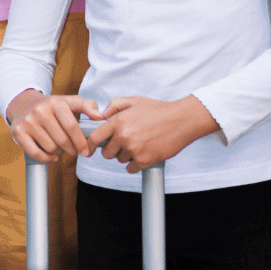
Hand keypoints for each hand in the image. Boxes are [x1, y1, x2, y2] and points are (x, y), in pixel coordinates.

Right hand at [7, 91, 102, 162]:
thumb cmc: (51, 106)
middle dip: (71, 149)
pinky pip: (35, 153)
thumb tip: (99, 116)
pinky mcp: (18, 131)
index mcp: (55, 102)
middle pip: (62, 140)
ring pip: (50, 147)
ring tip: (60, 148)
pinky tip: (51, 156)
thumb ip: (86, 106)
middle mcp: (40, 110)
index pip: (72, 126)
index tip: (86, 152)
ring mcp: (28, 121)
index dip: (81, 142)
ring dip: (58, 153)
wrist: (23, 103)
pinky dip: (46, 158)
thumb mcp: (68, 101)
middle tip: (73, 150)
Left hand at [89, 95, 218, 173]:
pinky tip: (142, 154)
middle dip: (112, 149)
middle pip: (106, 152)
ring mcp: (134, 149)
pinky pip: (131, 168)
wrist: (180, 120)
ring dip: (126, 155)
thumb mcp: (134, 100)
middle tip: (123, 143)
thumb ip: (115, 105)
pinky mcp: (144, 160)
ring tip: (138, 144)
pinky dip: (135, 164)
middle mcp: (123, 136)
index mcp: (118, 121)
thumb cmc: (158, 110)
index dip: (91, 144)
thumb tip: (102, 114)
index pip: (95, 137)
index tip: (90, 148)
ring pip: (120, 160)